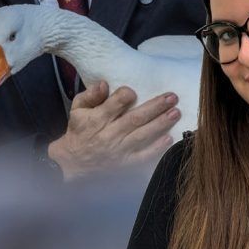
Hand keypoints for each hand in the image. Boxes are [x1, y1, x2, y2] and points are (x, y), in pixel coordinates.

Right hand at [48, 81, 178, 179]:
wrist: (73, 164)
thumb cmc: (79, 132)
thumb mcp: (77, 110)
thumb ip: (89, 95)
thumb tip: (104, 84)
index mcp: (96, 119)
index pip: (114, 104)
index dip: (126, 95)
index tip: (134, 92)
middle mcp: (109, 134)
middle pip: (135, 118)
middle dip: (155, 107)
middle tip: (172, 97)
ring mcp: (119, 150)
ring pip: (142, 135)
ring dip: (161, 124)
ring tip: (176, 112)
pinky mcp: (125, 163)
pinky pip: (143, 156)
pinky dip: (156, 148)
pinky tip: (169, 138)